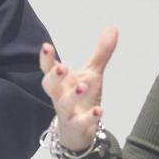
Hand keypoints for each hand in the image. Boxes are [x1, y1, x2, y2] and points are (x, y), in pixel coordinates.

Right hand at [38, 27, 117, 151]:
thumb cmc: (81, 98)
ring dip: (72, 96)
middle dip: (54, 76)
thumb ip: (101, 52)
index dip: (46, 59)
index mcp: (60, 81)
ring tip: (82, 86)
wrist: (77, 132)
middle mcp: (59, 95)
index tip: (46, 47)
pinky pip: (80, 122)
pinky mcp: (76, 126)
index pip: (48, 68)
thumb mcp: (92, 73)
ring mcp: (66, 112)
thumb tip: (112, 27)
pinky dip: (89, 117)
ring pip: (64, 104)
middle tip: (61, 67)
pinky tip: (99, 111)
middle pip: (50, 86)